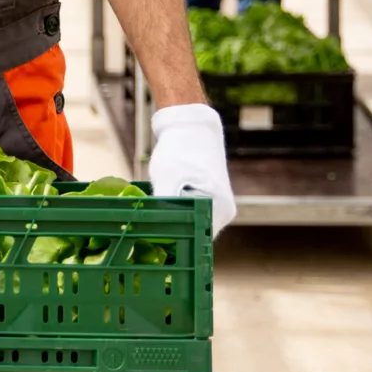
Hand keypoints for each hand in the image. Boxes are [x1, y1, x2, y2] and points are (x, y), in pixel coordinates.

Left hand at [148, 102, 237, 236]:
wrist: (190, 124)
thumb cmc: (179, 150)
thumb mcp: (166, 180)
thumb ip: (163, 209)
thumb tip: (154, 232)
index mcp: (220, 210)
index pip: (197, 241)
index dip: (175, 245)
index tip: (153, 247)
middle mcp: (224, 212)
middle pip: (196, 234)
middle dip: (173, 236)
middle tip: (147, 237)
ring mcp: (218, 205)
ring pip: (193, 224)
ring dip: (175, 223)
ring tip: (152, 222)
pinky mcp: (210, 198)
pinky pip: (193, 213)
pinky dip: (179, 213)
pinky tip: (161, 209)